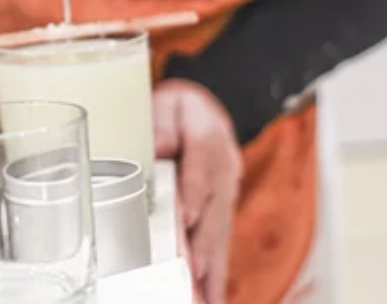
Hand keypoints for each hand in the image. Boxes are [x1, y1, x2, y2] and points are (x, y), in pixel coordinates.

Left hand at [153, 79, 242, 303]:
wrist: (201, 109)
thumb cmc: (178, 109)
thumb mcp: (168, 101)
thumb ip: (163, 121)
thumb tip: (159, 146)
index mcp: (208, 135)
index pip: (202, 164)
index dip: (195, 191)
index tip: (187, 216)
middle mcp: (224, 167)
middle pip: (215, 208)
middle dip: (205, 243)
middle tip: (195, 270)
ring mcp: (227, 190)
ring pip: (221, 231)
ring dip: (214, 266)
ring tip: (206, 296)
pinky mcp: (224, 208)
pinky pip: (221, 240)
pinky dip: (217, 270)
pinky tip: (211, 295)